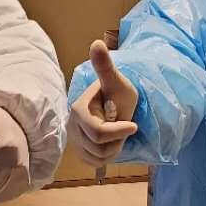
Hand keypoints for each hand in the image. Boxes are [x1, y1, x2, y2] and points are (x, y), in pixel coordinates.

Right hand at [69, 41, 139, 168]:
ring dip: (114, 148)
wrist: (115, 103)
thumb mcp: (117, 81)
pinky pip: (94, 162)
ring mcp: (73, 140)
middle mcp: (71, 126)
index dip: (119, 132)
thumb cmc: (119, 92)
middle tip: (124, 126)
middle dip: (117, 139)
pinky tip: (111, 142)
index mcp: (79, 111)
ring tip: (117, 132)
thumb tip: (96, 43)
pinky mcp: (79, 150)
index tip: (134, 126)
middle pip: (100, 147)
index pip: (99, 133)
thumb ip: (105, 67)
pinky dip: (107, 156)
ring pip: (98, 157)